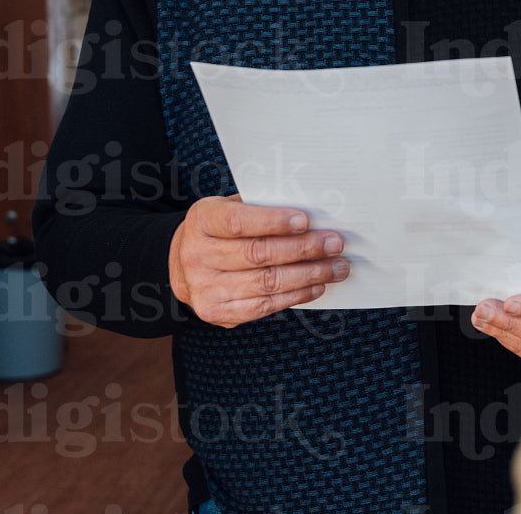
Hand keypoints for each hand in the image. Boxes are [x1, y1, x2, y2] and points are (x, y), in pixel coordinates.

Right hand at [168, 194, 348, 327]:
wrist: (184, 264)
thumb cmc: (222, 229)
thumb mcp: (231, 207)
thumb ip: (262, 208)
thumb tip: (313, 211)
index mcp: (202, 221)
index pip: (237, 222)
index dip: (273, 221)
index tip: (306, 220)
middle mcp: (197, 255)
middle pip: (258, 254)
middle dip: (303, 249)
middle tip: (335, 243)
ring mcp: (205, 288)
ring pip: (266, 283)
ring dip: (309, 275)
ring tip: (337, 267)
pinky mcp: (217, 312)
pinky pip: (263, 306)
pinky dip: (296, 296)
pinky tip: (317, 286)